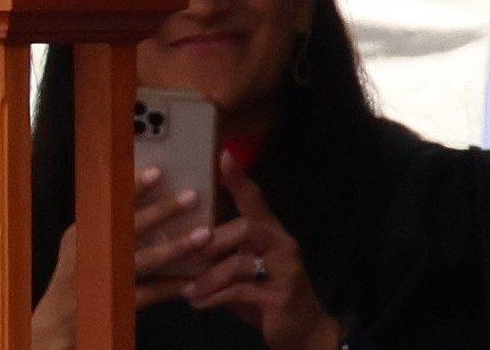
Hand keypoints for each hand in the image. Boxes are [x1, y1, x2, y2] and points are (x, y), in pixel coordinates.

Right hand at [32, 166, 212, 346]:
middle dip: (162, 212)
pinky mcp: (117, 302)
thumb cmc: (78, 270)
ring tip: (204, 235)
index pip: (112, 206)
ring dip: (176, 247)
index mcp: (86, 233)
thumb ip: (106, 218)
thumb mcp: (81, 240)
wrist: (58, 320)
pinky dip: (172, 286)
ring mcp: (107, 278)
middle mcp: (95, 252)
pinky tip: (194, 279)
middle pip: (131, 229)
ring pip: (146, 260)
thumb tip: (143, 182)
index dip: (134, 189)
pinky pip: (151, 293)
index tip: (157, 172)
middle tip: (192, 196)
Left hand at [181, 153, 342, 349]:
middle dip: (212, 244)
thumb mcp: (245, 276)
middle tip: (186, 258)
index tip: (224, 156)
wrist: (303, 333)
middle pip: (247, 228)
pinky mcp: (281, 294)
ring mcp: (286, 269)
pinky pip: (242, 291)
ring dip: (209, 279)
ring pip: (241, 262)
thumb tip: (186, 252)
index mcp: (273, 235)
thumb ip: (225, 260)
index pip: (257, 200)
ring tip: (188, 293)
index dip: (240, 179)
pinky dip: (215, 298)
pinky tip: (199, 305)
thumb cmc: (267, 300)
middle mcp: (283, 244)